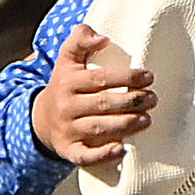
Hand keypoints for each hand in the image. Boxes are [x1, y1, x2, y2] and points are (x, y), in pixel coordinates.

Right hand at [30, 24, 151, 165]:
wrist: (42, 119)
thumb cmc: (64, 85)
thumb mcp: (67, 58)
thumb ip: (81, 39)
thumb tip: (102, 38)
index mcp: (68, 82)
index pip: (99, 79)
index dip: (125, 77)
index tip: (148, 77)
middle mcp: (66, 106)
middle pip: (102, 104)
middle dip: (131, 101)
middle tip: (153, 99)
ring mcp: (67, 130)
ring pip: (97, 129)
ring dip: (124, 125)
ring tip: (146, 120)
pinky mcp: (69, 151)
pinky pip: (85, 156)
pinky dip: (102, 155)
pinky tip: (122, 150)